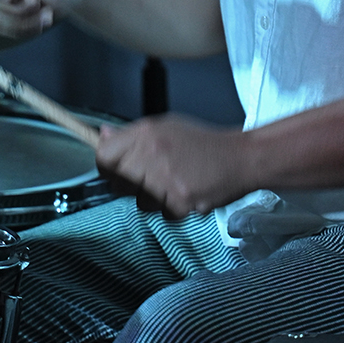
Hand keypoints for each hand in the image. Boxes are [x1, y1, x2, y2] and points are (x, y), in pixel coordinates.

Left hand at [95, 114, 252, 218]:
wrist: (242, 157)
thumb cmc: (204, 144)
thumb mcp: (167, 128)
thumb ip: (132, 135)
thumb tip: (102, 135)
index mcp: (146, 132)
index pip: (104, 156)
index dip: (107, 168)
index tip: (116, 172)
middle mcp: (152, 152)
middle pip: (118, 182)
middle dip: (132, 186)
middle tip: (154, 180)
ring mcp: (166, 177)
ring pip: (140, 202)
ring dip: (155, 200)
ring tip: (175, 184)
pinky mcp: (180, 199)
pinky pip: (163, 214)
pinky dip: (175, 209)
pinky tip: (188, 193)